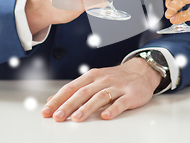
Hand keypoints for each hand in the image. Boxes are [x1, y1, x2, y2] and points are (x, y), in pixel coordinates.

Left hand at [41, 57, 161, 121]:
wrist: (142, 71)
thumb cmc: (116, 78)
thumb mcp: (94, 80)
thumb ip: (75, 89)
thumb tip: (52, 100)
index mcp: (92, 76)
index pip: (71, 88)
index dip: (58, 99)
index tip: (47, 111)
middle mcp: (103, 80)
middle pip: (83, 92)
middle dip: (69, 105)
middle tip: (58, 116)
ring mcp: (118, 87)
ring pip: (100, 97)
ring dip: (87, 108)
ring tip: (77, 118)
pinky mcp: (131, 95)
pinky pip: (121, 102)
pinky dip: (113, 109)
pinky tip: (105, 116)